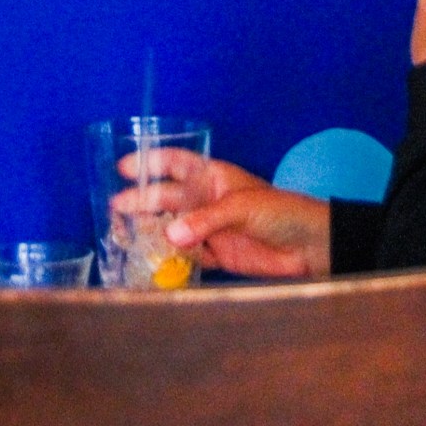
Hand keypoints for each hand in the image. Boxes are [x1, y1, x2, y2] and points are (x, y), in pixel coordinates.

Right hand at [111, 146, 331, 280]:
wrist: (310, 246)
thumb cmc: (281, 212)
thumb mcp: (242, 207)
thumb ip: (205, 221)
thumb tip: (169, 236)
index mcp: (214, 177)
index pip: (177, 163)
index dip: (151, 162)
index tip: (124, 167)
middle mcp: (207, 201)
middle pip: (167, 198)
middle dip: (141, 201)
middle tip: (116, 208)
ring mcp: (211, 229)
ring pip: (172, 227)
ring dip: (151, 231)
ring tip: (124, 236)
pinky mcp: (218, 255)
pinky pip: (187, 256)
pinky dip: (170, 260)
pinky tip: (151, 262)